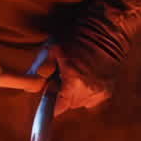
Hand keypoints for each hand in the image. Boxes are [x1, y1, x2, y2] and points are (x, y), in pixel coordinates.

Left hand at [52, 0, 140, 114]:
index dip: (49, 106)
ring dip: (74, 94)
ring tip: (75, 75)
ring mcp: (99, 92)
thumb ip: (41, 69)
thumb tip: (31, 85)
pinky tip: (86, 76)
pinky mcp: (108, 92)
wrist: (108, 31)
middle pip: (68, 105)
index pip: (57, 109)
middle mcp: (88, 91)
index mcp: (73, 81)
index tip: (47, 101)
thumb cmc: (78, 37)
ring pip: (80, 103)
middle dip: (62, 95)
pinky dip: (86, 91)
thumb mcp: (54, 49)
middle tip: (61, 78)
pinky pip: (91, 99)